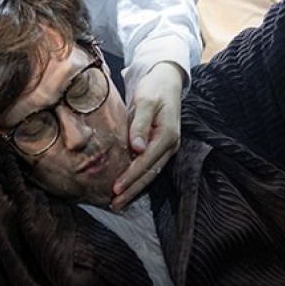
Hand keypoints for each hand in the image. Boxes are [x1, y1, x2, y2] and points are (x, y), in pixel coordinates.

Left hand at [112, 62, 184, 209]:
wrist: (165, 80)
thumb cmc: (154, 88)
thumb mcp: (146, 101)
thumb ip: (140, 125)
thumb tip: (137, 148)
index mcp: (168, 135)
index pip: (147, 162)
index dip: (131, 176)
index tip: (116, 188)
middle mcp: (170, 145)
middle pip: (150, 173)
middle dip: (133, 190)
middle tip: (115, 205)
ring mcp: (166, 148)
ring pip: (150, 173)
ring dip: (135, 188)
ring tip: (118, 202)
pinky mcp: (159, 147)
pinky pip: (149, 167)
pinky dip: (137, 179)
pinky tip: (126, 187)